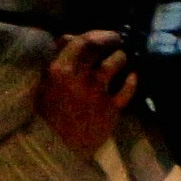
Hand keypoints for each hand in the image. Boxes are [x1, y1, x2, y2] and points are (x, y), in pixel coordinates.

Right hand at [38, 31, 139, 153]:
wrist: (57, 146)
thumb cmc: (49, 112)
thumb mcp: (46, 82)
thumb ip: (59, 59)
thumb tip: (70, 37)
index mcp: (59, 70)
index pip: (81, 41)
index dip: (97, 33)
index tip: (105, 34)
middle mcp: (80, 78)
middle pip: (100, 48)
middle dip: (111, 40)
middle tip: (117, 40)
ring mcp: (97, 94)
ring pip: (115, 64)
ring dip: (121, 57)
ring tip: (121, 58)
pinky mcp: (111, 110)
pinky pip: (128, 90)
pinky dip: (132, 81)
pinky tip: (133, 76)